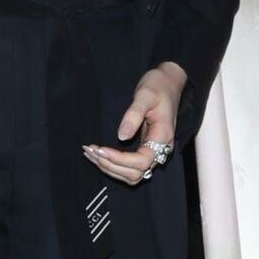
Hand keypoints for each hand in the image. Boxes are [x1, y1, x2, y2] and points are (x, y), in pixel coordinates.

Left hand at [83, 63, 186, 188]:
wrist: (167, 83)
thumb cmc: (158, 86)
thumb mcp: (145, 95)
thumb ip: (133, 115)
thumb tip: (121, 136)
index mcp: (163, 137)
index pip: (142, 161)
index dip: (120, 160)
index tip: (100, 149)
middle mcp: (160, 150)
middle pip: (136, 173)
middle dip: (111, 165)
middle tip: (91, 150)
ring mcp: (153, 152)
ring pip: (132, 175)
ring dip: (110, 168)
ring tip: (90, 154)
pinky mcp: (145, 151)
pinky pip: (130, 168)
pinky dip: (113, 166)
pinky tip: (98, 156)